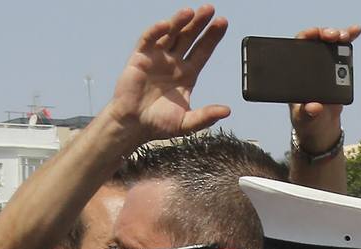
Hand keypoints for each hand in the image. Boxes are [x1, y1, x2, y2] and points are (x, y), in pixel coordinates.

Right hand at [106, 5, 230, 144]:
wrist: (133, 126)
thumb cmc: (158, 124)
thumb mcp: (187, 123)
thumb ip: (206, 116)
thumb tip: (226, 111)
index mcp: (187, 75)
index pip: (203, 51)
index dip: (212, 37)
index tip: (223, 22)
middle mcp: (174, 62)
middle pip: (189, 37)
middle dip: (199, 24)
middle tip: (210, 9)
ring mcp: (157, 58)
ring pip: (171, 34)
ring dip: (180, 22)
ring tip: (191, 12)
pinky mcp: (140, 58)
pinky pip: (149, 40)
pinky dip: (156, 31)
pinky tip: (166, 25)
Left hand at [288, 25, 360, 151]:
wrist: (320, 128)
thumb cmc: (307, 121)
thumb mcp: (304, 119)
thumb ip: (308, 113)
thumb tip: (314, 107)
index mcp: (296, 73)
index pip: (298, 48)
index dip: (306, 37)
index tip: (315, 34)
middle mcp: (308, 66)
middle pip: (316, 42)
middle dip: (325, 34)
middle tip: (333, 36)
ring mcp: (323, 66)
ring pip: (330, 44)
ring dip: (339, 35)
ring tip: (346, 35)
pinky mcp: (336, 71)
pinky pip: (342, 53)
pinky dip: (349, 42)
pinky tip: (355, 31)